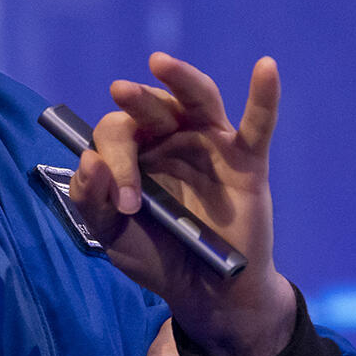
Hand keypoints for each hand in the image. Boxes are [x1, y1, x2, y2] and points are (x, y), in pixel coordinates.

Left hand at [70, 53, 297, 355]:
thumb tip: (89, 160)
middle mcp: (170, 138)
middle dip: (136, 102)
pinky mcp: (247, 161)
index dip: (116, 160)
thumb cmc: (156, 255)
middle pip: (152, 106)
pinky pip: (259, 125)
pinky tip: (266, 67)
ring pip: (198, 99)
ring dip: (182, 78)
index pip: (117, 133)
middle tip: (119, 91)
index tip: (128, 205)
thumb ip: (92, 201)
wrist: (204, 293)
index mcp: (133, 151)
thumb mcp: (112, 235)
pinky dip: (265, 96)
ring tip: (160, 62)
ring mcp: (210, 145)